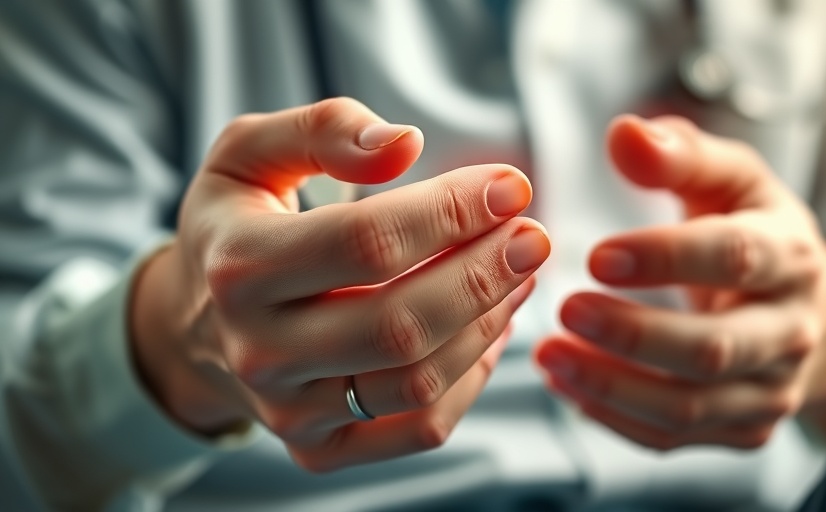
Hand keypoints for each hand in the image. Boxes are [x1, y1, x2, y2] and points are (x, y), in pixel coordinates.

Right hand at [130, 98, 549, 471]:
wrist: (196, 322)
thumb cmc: (237, 225)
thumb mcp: (248, 153)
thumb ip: (321, 130)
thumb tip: (405, 144)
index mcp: (239, 267)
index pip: (365, 243)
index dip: (451, 213)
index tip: (510, 188)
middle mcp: (258, 351)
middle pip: (399, 323)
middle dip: (485, 275)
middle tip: (533, 236)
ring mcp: (288, 410)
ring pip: (417, 381)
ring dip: (488, 323)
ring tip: (521, 273)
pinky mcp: (319, 449)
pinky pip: (420, 429)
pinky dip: (472, 379)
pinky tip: (491, 326)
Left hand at [536, 114, 825, 449]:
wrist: (799, 309)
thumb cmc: (749, 228)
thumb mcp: (728, 179)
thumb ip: (680, 154)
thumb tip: (623, 133)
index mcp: (791, 254)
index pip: (735, 257)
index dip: (665, 258)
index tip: (596, 254)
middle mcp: (791, 330)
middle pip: (714, 347)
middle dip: (634, 334)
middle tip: (565, 310)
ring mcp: (771, 390)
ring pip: (689, 404)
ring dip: (611, 385)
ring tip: (547, 355)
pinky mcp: (744, 429)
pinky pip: (673, 437)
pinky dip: (613, 416)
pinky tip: (567, 383)